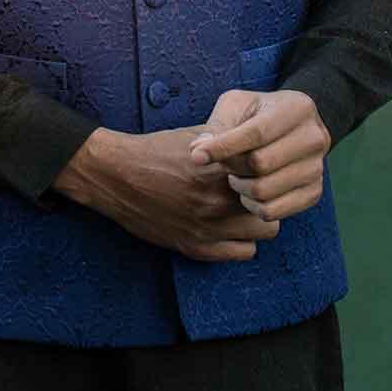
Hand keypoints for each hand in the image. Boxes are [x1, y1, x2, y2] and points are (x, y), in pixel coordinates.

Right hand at [53, 125, 282, 261]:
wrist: (117, 176)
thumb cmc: (156, 151)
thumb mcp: (196, 138)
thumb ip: (229, 141)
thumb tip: (256, 140)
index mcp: (220, 169)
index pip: (271, 175)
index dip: (270, 172)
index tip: (264, 170)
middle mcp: (218, 201)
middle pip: (273, 205)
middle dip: (268, 198)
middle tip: (257, 192)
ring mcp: (208, 228)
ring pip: (264, 232)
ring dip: (257, 220)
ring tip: (244, 210)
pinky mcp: (197, 248)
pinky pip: (244, 252)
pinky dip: (241, 241)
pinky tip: (228, 226)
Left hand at [187, 89, 331, 222]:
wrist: (293, 127)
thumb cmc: (258, 113)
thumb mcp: (238, 104)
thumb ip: (218, 125)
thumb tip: (197, 150)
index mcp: (296, 109)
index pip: (256, 133)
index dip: (223, 147)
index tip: (197, 156)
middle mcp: (315, 137)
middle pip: (261, 164)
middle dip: (232, 167)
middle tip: (223, 165)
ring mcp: (318, 168)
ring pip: (266, 191)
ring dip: (240, 188)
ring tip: (234, 177)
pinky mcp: (314, 192)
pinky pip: (274, 212)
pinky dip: (253, 207)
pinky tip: (247, 192)